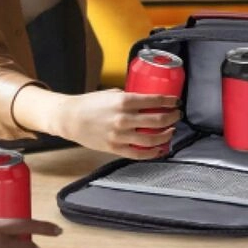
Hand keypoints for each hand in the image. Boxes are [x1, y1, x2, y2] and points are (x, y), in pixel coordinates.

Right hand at [53, 88, 180, 158]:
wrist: (70, 118)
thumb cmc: (90, 103)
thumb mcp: (111, 93)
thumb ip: (129, 97)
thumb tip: (146, 100)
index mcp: (123, 101)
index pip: (154, 100)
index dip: (169, 101)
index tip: (176, 102)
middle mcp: (124, 118)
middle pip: (157, 120)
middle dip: (171, 117)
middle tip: (177, 115)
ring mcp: (120, 135)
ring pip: (151, 139)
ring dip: (165, 135)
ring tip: (171, 131)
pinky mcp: (115, 148)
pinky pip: (138, 154)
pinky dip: (152, 153)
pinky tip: (159, 149)